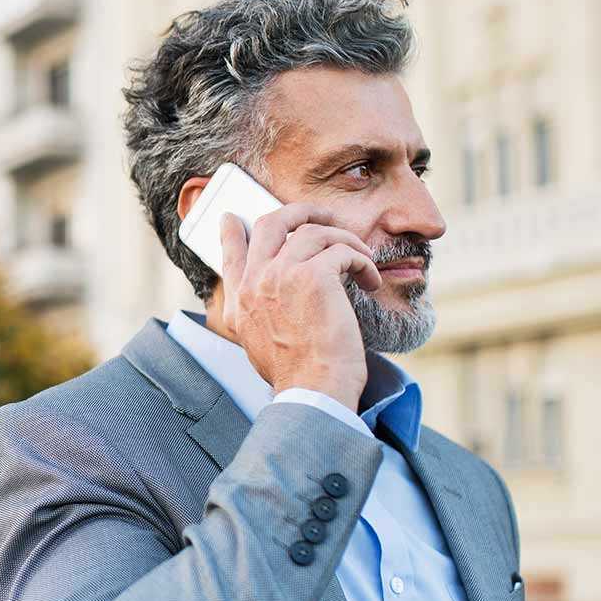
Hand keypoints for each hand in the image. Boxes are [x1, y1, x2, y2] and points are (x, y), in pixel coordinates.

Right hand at [209, 203, 379, 413]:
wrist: (314, 390)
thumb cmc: (297, 373)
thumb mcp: (259, 343)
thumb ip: (258, 312)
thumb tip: (271, 297)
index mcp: (240, 301)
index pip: (230, 254)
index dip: (231, 232)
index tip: (232, 219)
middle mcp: (255, 282)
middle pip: (272, 222)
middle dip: (301, 211)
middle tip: (324, 217)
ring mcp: (281, 274)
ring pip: (314, 231)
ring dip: (345, 240)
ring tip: (362, 259)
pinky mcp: (313, 275)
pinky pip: (343, 250)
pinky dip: (363, 261)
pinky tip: (370, 280)